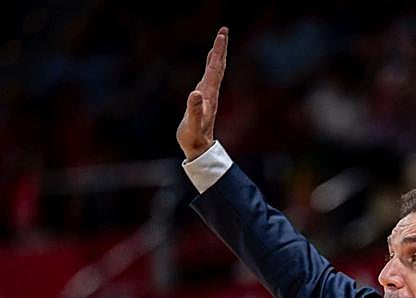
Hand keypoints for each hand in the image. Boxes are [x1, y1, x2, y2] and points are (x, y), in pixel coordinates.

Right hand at [177, 27, 227, 160]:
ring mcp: (208, 95)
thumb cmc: (193, 138)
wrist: (199, 150)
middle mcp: (211, 92)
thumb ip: (193, 110)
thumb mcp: (191, 125)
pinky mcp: (204, 99)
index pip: (214, 68)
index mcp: (208, 95)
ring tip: (219, 41)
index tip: (222, 35)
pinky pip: (209, 77)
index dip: (218, 51)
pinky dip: (211, 65)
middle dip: (220, 48)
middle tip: (223, 31)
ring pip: (215, 71)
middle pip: (218, 66)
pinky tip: (210, 61)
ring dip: (217, 55)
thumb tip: (195, 93)